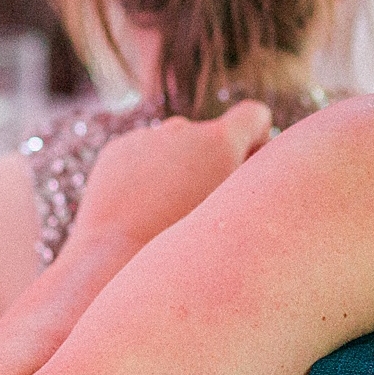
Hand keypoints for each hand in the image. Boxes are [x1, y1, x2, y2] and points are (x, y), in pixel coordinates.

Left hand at [70, 102, 273, 251]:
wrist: (116, 259)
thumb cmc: (188, 248)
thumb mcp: (236, 213)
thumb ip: (253, 178)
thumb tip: (257, 155)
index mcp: (220, 141)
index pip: (254, 115)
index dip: (257, 137)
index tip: (249, 163)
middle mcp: (183, 129)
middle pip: (210, 134)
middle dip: (211, 159)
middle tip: (204, 201)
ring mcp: (146, 137)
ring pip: (174, 146)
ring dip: (178, 167)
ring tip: (168, 211)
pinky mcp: (117, 150)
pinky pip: (143, 155)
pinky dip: (146, 174)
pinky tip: (141, 209)